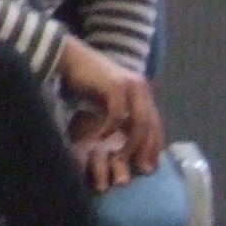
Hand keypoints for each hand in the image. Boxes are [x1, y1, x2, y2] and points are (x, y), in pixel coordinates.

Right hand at [57, 36, 165, 188]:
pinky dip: (110, 129)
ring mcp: (130, 85)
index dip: (154, 145)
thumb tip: (129, 137)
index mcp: (142, 91)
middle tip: (141, 168)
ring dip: (131, 144)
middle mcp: (141, 87)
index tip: (149, 165)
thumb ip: (122, 113)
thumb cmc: (87, 79)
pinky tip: (101, 139)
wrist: (70, 57)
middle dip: (147, 149)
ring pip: (138, 122)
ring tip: (120, 158)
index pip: (155, 123)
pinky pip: (117, 114)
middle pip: (151, 124)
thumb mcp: (109, 99)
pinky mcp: (115, 85)